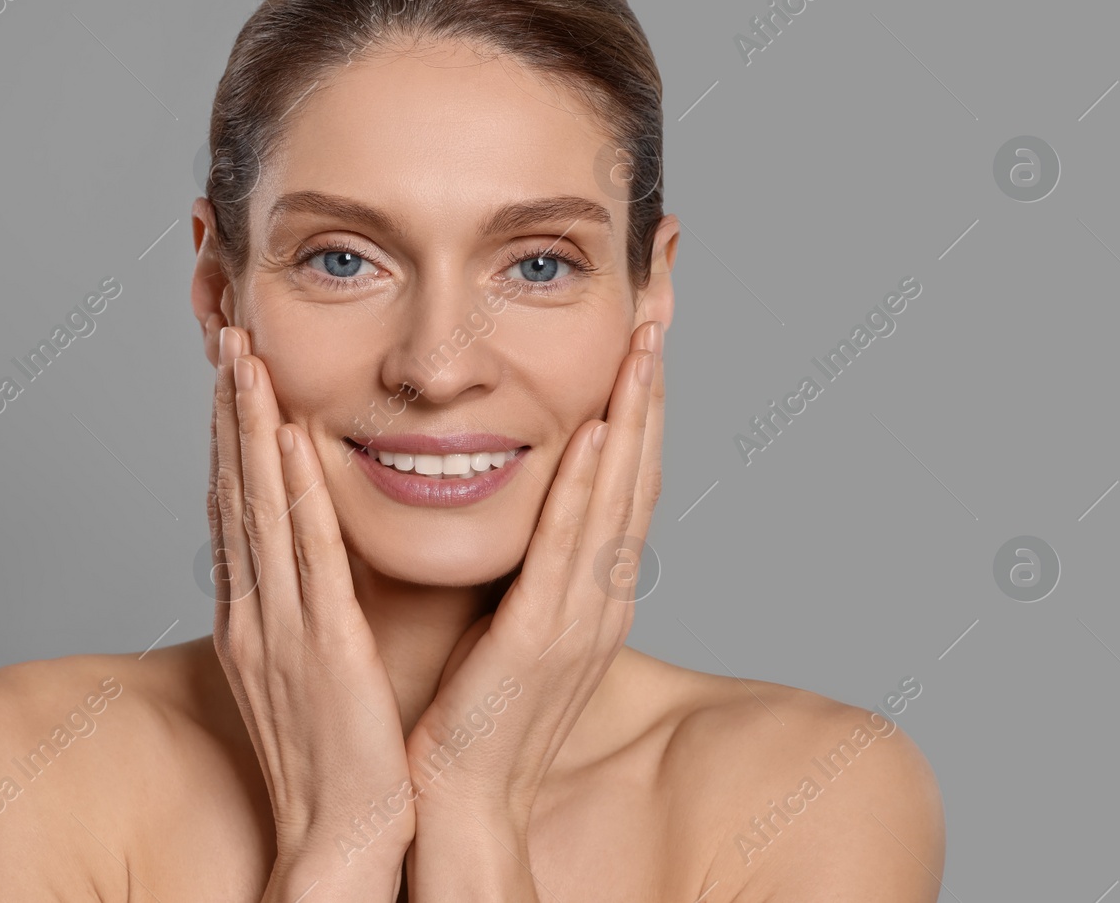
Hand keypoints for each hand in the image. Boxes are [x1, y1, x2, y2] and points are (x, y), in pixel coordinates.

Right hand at [206, 319, 417, 893]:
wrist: (339, 838)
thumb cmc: (334, 759)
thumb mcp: (305, 670)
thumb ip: (303, 610)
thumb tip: (308, 563)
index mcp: (252, 617)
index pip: (235, 508)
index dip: (229, 436)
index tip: (231, 374)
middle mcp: (254, 612)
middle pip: (235, 491)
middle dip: (229, 410)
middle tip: (226, 336)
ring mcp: (281, 627)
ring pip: (261, 508)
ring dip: (250, 428)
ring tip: (245, 359)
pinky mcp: (322, 647)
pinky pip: (307, 556)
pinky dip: (295, 492)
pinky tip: (291, 440)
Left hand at [402, 319, 664, 832]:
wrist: (461, 799)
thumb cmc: (473, 711)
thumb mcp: (512, 623)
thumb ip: (528, 566)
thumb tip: (521, 508)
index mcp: (592, 592)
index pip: (625, 484)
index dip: (638, 412)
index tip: (640, 347)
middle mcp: (602, 597)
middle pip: (637, 477)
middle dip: (648, 396)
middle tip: (657, 319)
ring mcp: (581, 618)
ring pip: (617, 499)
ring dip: (631, 420)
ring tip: (641, 349)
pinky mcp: (542, 639)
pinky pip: (569, 549)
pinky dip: (586, 488)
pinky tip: (594, 433)